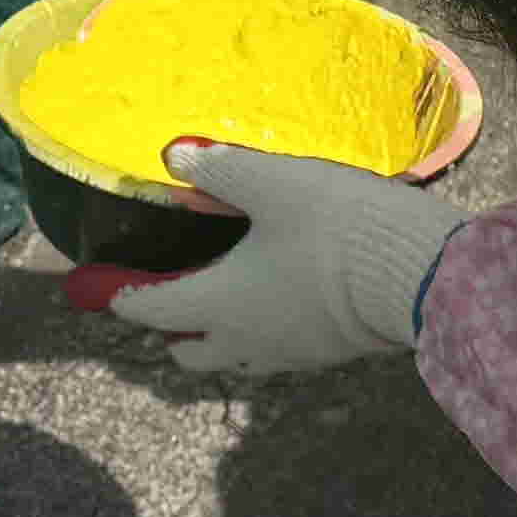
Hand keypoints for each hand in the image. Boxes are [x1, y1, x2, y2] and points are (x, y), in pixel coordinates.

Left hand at [82, 146, 472, 376]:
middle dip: (171, 328)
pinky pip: (276, 353)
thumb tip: (173, 157)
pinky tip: (281, 299)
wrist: (418, 272)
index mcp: (219, 302)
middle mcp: (246, 340)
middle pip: (189, 352)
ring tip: (225, 298)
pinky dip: (261, 334)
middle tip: (169, 292)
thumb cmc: (336, 226)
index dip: (120, 296)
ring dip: (217, 337)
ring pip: (234, 359)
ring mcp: (289, 354)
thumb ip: (217, 169)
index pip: (151, 308)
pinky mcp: (328, 354)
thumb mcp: (271, 181)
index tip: (98, 288)